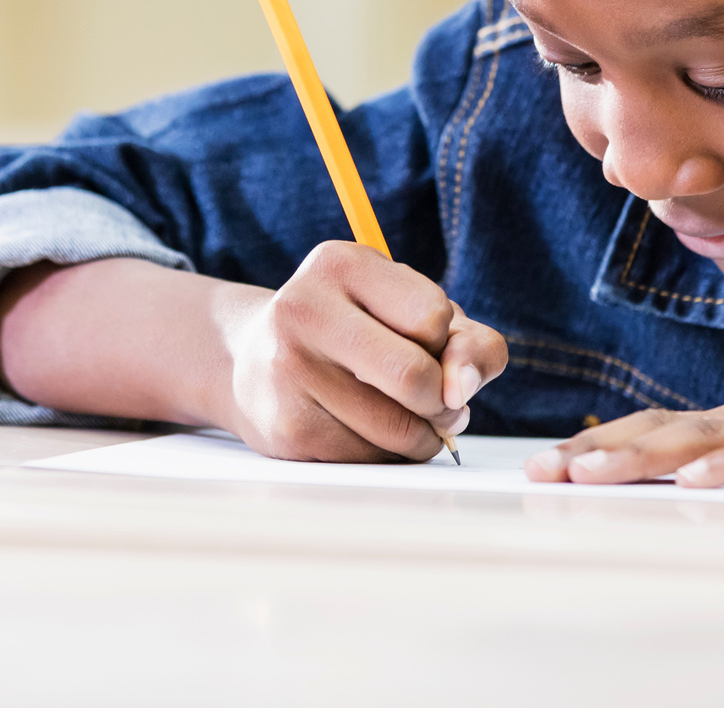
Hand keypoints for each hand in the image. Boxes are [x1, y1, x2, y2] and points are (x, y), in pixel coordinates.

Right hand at [216, 240, 507, 462]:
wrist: (254, 362)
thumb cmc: (356, 333)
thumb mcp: (416, 315)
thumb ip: (470, 344)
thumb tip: (462, 392)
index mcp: (341, 263)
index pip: (433, 316)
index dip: (444, 343)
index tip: (424, 344)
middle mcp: (304, 309)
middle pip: (415, 376)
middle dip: (443, 403)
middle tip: (436, 403)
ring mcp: (288, 370)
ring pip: (397, 429)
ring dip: (419, 437)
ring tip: (397, 416)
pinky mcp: (285, 428)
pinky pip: (369, 459)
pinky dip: (384, 455)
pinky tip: (361, 431)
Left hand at [523, 339, 723, 488]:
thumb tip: (722, 483)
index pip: (664, 428)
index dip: (605, 443)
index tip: (552, 462)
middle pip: (663, 432)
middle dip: (598, 452)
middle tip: (540, 471)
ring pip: (704, 441)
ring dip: (641, 457)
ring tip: (588, 473)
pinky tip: (699, 481)